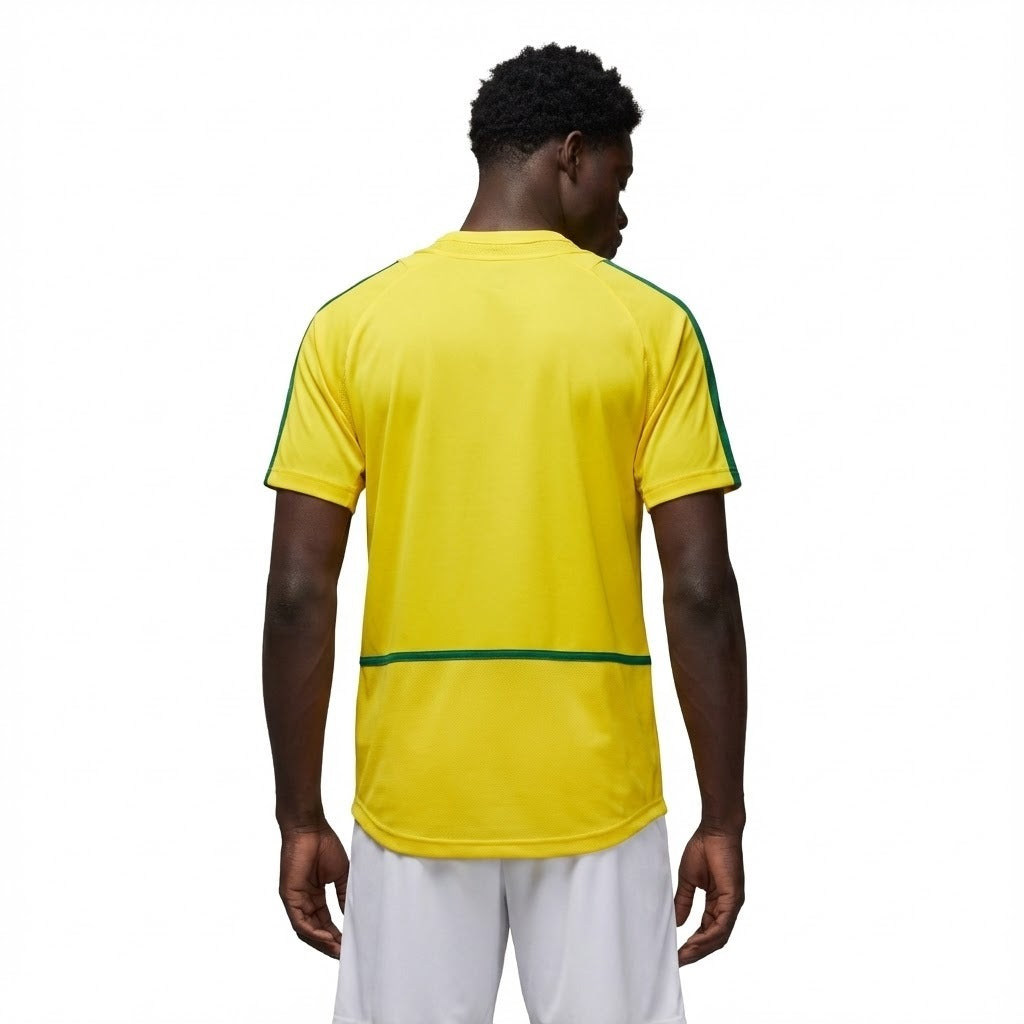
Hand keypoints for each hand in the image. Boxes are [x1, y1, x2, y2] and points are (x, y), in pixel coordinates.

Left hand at [278, 821, 348, 957]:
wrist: (310, 828)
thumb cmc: (324, 845)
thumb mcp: (340, 874)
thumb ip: (344, 895)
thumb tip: (352, 916)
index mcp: (315, 896)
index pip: (325, 923)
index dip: (337, 935)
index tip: (350, 945)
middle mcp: (303, 901)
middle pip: (315, 931)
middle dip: (330, 944)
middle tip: (345, 954)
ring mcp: (295, 900)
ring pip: (306, 931)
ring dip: (322, 943)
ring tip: (338, 950)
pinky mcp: (288, 896)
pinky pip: (299, 921)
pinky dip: (312, 932)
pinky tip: (326, 938)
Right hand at [674, 824, 744, 965]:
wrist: (715, 830)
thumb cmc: (703, 848)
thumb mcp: (688, 880)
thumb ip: (684, 901)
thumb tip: (677, 922)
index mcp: (718, 902)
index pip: (707, 930)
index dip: (693, 944)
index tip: (677, 954)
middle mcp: (727, 907)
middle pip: (714, 939)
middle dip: (696, 952)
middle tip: (679, 962)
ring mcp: (732, 904)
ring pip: (719, 936)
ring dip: (701, 949)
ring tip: (683, 957)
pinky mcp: (734, 898)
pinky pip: (722, 925)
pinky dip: (708, 937)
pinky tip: (693, 942)